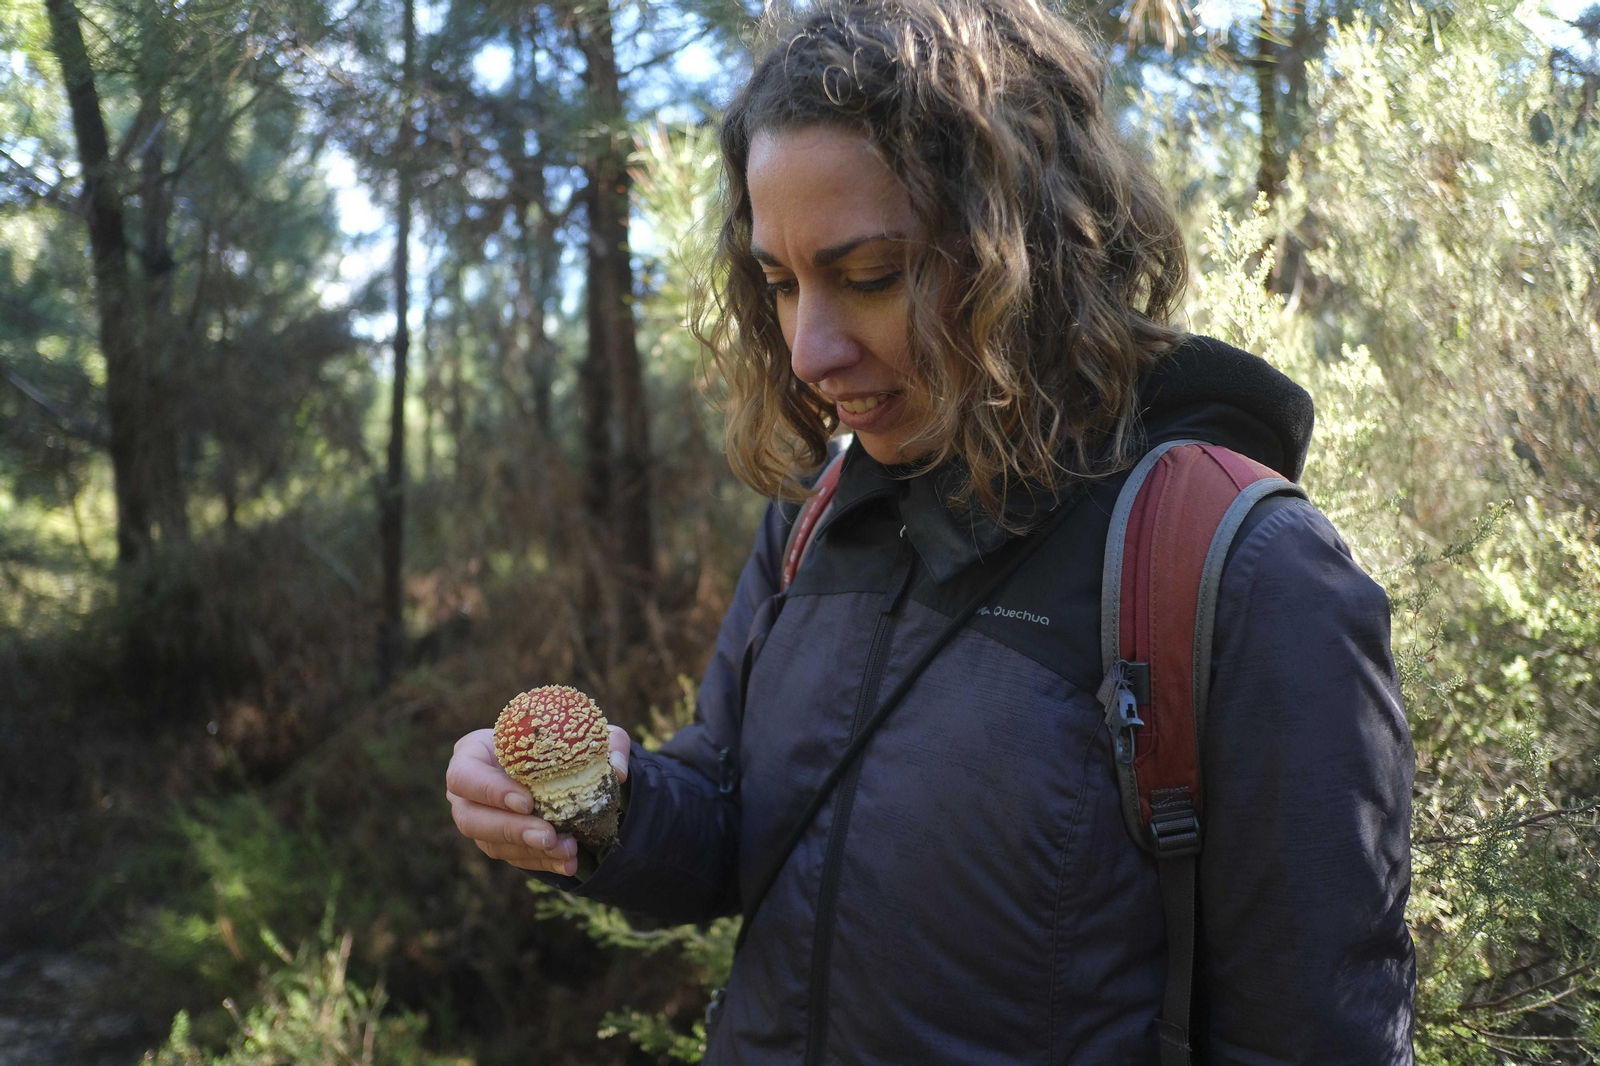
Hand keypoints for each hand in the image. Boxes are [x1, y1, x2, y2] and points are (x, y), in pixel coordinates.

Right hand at [445, 726, 629, 875]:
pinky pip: (513, 858)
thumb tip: (616, 771)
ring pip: (492, 844)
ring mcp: (480, 820)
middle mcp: (468, 791)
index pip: (464, 775)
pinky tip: (568, 862)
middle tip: (548, 836)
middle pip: (471, 818)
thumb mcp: (590, 732)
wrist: (565, 769)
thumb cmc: (563, 741)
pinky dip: (542, 862)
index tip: (527, 801)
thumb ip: (609, 742)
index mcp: (474, 753)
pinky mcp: (498, 843)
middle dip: (511, 830)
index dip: (489, 790)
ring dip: (530, 851)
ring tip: (568, 850)